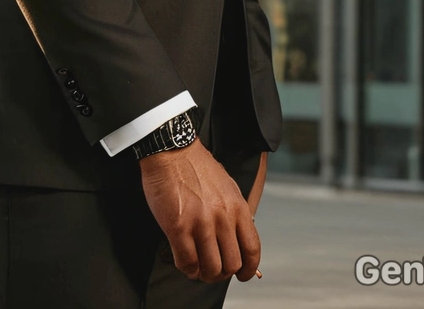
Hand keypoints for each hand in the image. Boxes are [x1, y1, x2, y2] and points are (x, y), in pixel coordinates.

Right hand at [139, 139, 260, 283]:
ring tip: (198, 267)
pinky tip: (184, 262)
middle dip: (223, 273)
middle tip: (213, 269)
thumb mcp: (227, 186)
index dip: (249, 269)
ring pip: (211, 268)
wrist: (171, 149)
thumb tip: (238, 238)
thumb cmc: (196, 166)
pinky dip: (187, 269)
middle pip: (232, 264)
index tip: (243, 274)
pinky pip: (187, 262)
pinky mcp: (178, 227)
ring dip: (204, 273)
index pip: (252, 250)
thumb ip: (235, 212)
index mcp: (237, 207)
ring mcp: (201, 223)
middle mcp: (223, 217)